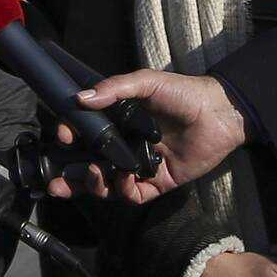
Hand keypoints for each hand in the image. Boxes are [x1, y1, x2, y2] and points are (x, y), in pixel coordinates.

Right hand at [46, 70, 246, 203]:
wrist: (219, 112)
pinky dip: (124, 191)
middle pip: (89, 166)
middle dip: (70, 177)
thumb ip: (114, 88)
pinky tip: (123, 180)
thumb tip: (81, 98)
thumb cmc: (182, 92)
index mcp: (117, 122)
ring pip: (107, 184)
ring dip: (93, 185)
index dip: (70, 139)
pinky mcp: (158, 182)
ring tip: (92, 176)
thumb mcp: (146, 82)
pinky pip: (134, 195)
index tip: (64, 139)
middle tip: (56, 182)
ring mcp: (140, 165)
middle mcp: (124, 145)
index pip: (85, 135)